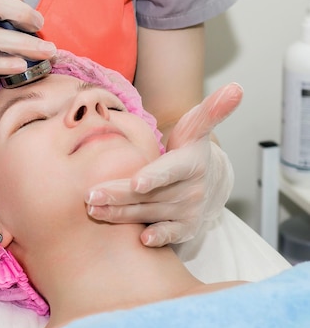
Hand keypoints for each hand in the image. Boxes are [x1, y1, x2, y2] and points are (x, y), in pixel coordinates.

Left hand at [85, 83, 243, 246]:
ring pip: (148, 213)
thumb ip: (210, 110)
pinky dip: (157, 237)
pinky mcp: (185, 228)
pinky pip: (168, 234)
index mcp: (191, 162)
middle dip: (120, 195)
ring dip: (121, 214)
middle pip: (150, 194)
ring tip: (93, 210)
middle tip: (91, 196)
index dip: (155, 176)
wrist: (209, 179)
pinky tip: (140, 240)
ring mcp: (188, 211)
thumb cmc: (190, 149)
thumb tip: (236, 88)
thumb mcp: (197, 128)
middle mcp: (192, 189)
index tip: (138, 182)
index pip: (170, 170)